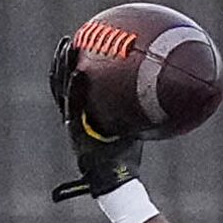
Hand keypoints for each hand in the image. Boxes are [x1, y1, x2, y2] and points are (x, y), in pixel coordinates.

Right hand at [48, 38, 142, 201]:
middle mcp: (72, 116)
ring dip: (62, 67)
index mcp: (81, 115)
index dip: (68, 67)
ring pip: (60, 89)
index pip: (69, 86)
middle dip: (62, 60)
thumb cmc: (129, 157)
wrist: (118, 182)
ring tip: (69, 48)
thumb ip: (137, 112)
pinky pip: (73, 106)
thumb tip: (162, 93)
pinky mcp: (74, 132)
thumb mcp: (133, 129)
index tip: (76, 46)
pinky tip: (81, 73)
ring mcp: (71, 123)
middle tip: (68, 40)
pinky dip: (75, 89)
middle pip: (60, 82)